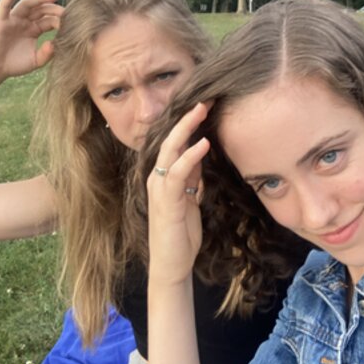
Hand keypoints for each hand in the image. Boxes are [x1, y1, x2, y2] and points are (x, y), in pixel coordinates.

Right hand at [0, 0, 62, 91]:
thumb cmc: (15, 65)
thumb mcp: (36, 61)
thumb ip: (47, 54)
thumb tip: (55, 44)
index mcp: (35, 29)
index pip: (49, 20)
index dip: (59, 20)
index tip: (71, 22)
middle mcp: (25, 22)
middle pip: (41, 10)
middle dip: (54, 8)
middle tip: (66, 10)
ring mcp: (14, 19)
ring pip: (28, 4)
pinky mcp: (2, 20)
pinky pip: (6, 4)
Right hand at [147, 103, 210, 285]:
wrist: (171, 264)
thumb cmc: (181, 234)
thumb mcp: (191, 200)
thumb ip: (192, 180)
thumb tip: (201, 159)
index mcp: (164, 177)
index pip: (175, 144)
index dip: (188, 125)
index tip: (205, 107)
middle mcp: (158, 178)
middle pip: (170, 140)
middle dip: (186, 118)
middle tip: (204, 99)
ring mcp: (159, 189)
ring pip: (170, 150)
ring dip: (186, 129)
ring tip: (202, 110)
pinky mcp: (167, 201)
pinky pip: (177, 173)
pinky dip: (190, 156)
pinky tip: (203, 143)